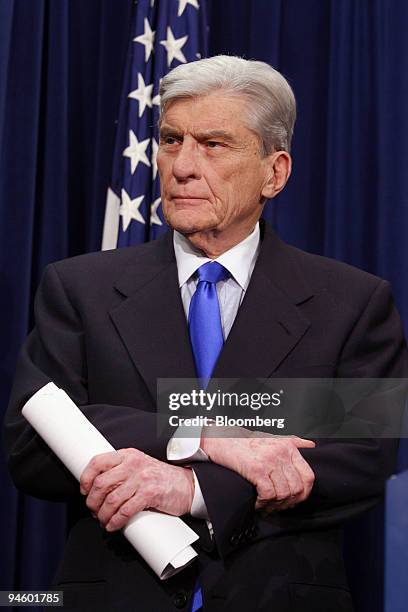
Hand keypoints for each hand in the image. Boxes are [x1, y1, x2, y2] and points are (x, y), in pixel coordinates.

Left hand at [79, 448, 194, 530]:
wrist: (187, 485)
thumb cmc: (161, 478)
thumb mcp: (139, 466)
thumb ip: (121, 471)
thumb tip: (97, 487)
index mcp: (128, 455)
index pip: (98, 462)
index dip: (86, 478)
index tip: (84, 490)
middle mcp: (133, 464)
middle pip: (101, 483)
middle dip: (92, 501)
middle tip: (93, 510)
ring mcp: (142, 478)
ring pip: (111, 500)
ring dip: (103, 514)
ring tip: (103, 520)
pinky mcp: (150, 494)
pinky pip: (125, 511)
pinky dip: (115, 521)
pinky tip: (113, 525)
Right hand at [201, 427, 314, 511]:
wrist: (221, 439)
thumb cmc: (245, 441)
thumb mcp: (273, 437)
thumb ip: (293, 441)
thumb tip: (311, 445)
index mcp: (289, 447)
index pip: (308, 476)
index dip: (304, 493)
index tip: (294, 500)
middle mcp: (282, 453)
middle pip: (297, 488)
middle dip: (288, 503)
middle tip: (278, 506)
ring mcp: (270, 461)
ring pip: (284, 493)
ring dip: (275, 505)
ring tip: (266, 506)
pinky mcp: (256, 469)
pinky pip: (269, 494)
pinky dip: (264, 503)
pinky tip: (258, 502)